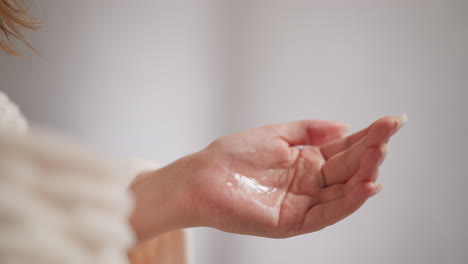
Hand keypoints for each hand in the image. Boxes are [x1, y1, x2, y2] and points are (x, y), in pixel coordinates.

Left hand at [188, 115, 406, 237]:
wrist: (202, 177)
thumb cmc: (233, 156)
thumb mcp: (276, 135)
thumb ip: (309, 131)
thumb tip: (344, 126)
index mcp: (307, 162)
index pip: (345, 149)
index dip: (368, 136)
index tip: (391, 122)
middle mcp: (310, 183)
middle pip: (349, 168)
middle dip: (372, 151)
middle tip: (390, 131)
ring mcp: (303, 203)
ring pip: (343, 192)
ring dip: (365, 174)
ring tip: (381, 154)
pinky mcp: (293, 222)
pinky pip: (326, 214)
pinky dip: (348, 202)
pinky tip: (366, 186)